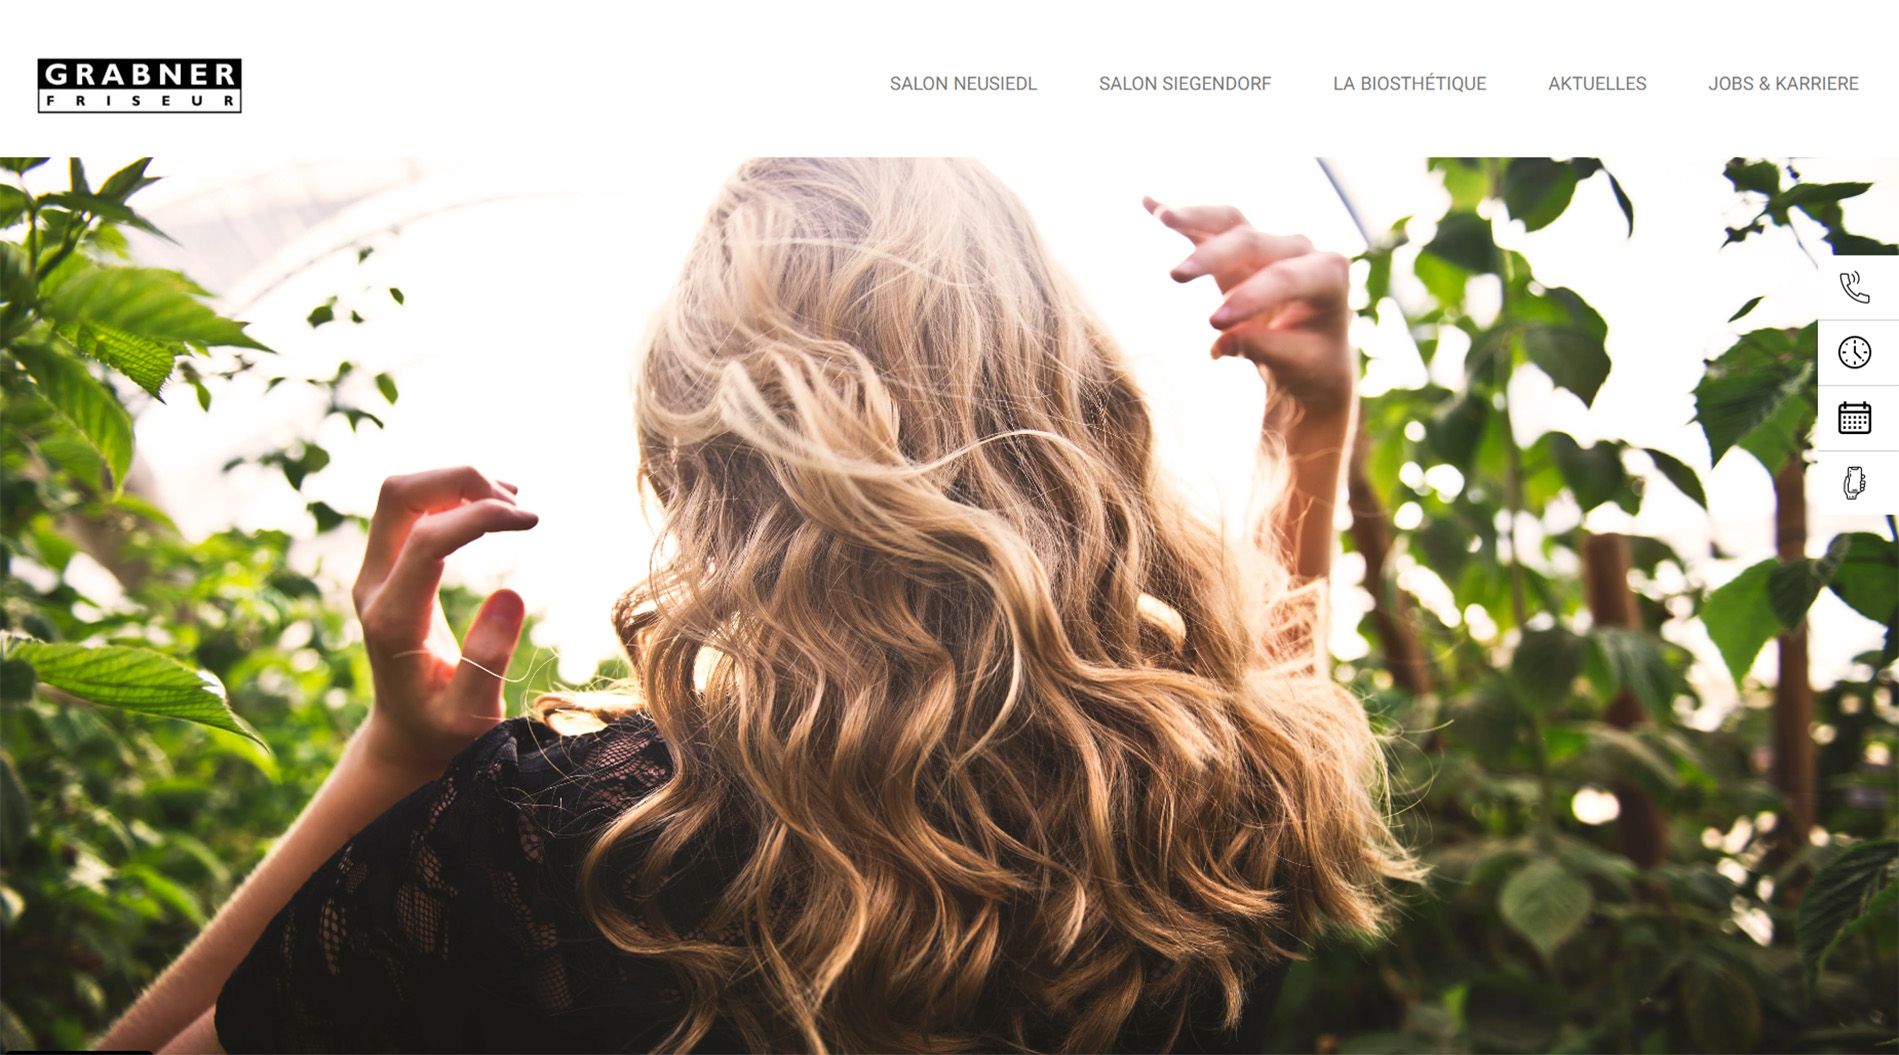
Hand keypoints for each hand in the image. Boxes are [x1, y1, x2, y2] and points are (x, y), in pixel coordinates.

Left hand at [351, 466, 539, 775]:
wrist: (404, 736)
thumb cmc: (443, 732)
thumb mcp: (471, 713)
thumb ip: (487, 659)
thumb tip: (511, 594)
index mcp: (393, 620)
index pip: (426, 538)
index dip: (480, 516)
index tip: (531, 520)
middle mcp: (373, 587)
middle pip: (399, 496)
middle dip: (460, 480)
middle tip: (517, 504)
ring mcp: (376, 574)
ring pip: (402, 494)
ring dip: (456, 483)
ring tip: (512, 504)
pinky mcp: (388, 568)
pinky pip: (411, 509)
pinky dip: (451, 494)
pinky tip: (493, 506)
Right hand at [1145, 198, 1355, 417]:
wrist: (1309, 355)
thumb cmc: (1309, 362)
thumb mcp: (1296, 364)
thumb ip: (1264, 349)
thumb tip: (1220, 343)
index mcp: (1328, 275)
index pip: (1284, 278)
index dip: (1248, 296)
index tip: (1213, 323)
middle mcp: (1301, 249)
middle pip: (1252, 242)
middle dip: (1213, 257)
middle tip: (1175, 277)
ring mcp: (1270, 244)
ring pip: (1231, 222)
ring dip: (1195, 217)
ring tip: (1162, 217)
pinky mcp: (1241, 247)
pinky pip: (1212, 227)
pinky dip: (1184, 218)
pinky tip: (1148, 203)